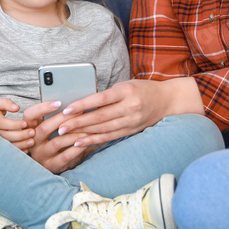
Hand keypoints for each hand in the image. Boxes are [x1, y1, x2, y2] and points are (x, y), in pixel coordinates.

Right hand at [0, 98, 35, 151]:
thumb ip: (6, 103)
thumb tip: (16, 108)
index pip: (2, 123)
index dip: (13, 124)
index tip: (25, 123)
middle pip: (6, 135)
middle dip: (20, 135)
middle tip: (32, 132)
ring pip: (7, 144)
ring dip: (20, 144)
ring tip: (32, 141)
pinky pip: (8, 150)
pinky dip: (17, 151)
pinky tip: (27, 149)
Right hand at [22, 102, 93, 173]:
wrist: (54, 163)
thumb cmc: (54, 140)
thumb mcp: (50, 128)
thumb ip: (57, 116)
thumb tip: (74, 103)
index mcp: (31, 128)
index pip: (30, 115)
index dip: (42, 108)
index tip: (59, 102)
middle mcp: (32, 142)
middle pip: (44, 128)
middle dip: (63, 118)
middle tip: (79, 111)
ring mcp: (41, 155)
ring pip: (57, 142)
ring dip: (74, 134)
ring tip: (87, 129)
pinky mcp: (51, 165)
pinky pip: (65, 156)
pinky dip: (77, 148)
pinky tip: (86, 143)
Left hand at [55, 78, 203, 148]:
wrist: (168, 100)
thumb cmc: (142, 89)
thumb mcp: (125, 85)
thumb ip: (107, 94)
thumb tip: (81, 103)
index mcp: (126, 91)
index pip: (100, 99)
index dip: (82, 105)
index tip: (66, 109)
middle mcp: (130, 107)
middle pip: (99, 117)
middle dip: (78, 122)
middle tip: (60, 126)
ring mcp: (132, 121)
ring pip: (103, 129)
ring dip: (83, 134)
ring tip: (66, 136)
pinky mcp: (131, 131)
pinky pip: (110, 137)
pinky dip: (94, 140)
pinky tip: (81, 142)